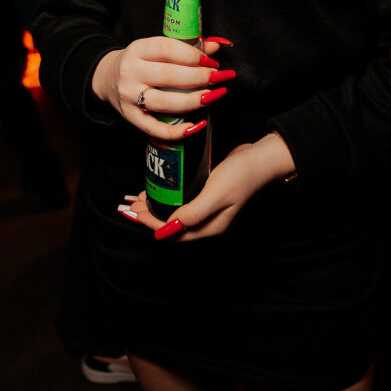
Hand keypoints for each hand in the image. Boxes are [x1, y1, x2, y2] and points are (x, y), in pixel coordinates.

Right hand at [92, 37, 233, 139]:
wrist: (107, 78)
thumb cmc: (139, 62)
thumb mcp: (155, 48)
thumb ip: (186, 46)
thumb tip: (217, 47)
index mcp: (138, 49)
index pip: (167, 49)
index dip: (193, 55)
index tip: (212, 61)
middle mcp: (131, 72)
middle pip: (170, 76)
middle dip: (200, 77)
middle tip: (220, 77)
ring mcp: (130, 97)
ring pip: (165, 102)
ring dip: (193, 101)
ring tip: (213, 96)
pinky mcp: (131, 117)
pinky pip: (155, 129)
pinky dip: (177, 131)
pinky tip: (196, 125)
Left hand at [120, 135, 292, 240]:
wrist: (261, 158)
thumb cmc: (241, 175)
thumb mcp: (215, 194)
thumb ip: (193, 212)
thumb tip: (167, 228)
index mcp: (209, 227)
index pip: (173, 232)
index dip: (151, 223)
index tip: (133, 213)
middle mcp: (208, 221)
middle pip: (171, 225)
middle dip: (148, 216)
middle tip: (129, 206)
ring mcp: (209, 208)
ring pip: (175, 211)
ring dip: (156, 205)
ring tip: (138, 198)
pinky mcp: (209, 193)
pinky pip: (183, 199)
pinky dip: (168, 195)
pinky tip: (160, 186)